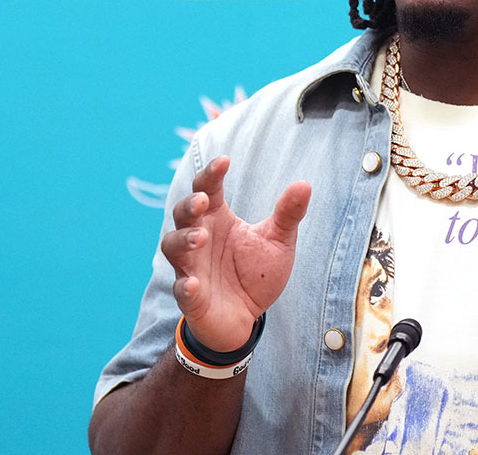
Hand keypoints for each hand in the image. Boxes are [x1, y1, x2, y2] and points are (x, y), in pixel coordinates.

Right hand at [159, 156, 310, 351]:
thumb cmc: (256, 273)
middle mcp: (199, 239)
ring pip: (173, 246)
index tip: (224, 161)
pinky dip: (185, 286)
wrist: (248, 317)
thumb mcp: (278, 241)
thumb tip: (305, 184)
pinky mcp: (192, 298)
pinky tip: (193, 284)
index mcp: (218, 219)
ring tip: (200, 239)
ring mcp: (191, 267)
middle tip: (203, 201)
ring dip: (183, 240)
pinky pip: (182, 290)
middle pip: (183, 214)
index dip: (211, 174)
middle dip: (189, 206)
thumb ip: (288, 214)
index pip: (208, 189)